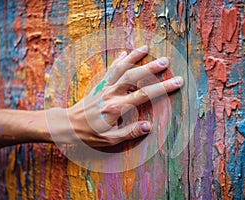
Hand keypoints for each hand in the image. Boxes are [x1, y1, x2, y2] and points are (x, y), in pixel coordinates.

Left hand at [52, 45, 183, 146]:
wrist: (68, 125)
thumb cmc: (89, 134)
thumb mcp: (110, 139)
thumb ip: (130, 132)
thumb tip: (148, 126)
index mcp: (116, 107)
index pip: (144, 95)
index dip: (162, 87)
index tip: (176, 82)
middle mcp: (111, 93)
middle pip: (134, 76)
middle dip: (151, 68)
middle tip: (166, 61)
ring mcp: (104, 87)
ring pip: (121, 68)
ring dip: (134, 57)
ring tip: (146, 48)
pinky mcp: (99, 85)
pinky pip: (110, 69)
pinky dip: (118, 60)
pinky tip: (125, 53)